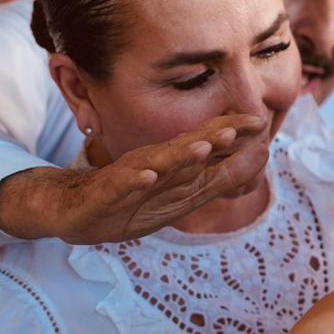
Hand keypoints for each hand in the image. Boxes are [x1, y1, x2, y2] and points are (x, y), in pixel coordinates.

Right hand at [0, 114, 268, 243]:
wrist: (70, 211)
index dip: (232, 134)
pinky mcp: (102, 194)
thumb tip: (263, 156)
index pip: (206, 145)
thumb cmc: (131, 199)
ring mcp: (128, 178)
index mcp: (173, 165)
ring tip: (202, 147)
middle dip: (214, 137)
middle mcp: (153, 165)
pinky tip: (146, 175)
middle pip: (186, 149)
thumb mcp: (182, 193)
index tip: (262, 121)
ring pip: (156, 165)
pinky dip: (132, 181)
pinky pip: (118, 186)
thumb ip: (220, 175)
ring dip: (180, 156)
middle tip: (241, 125)